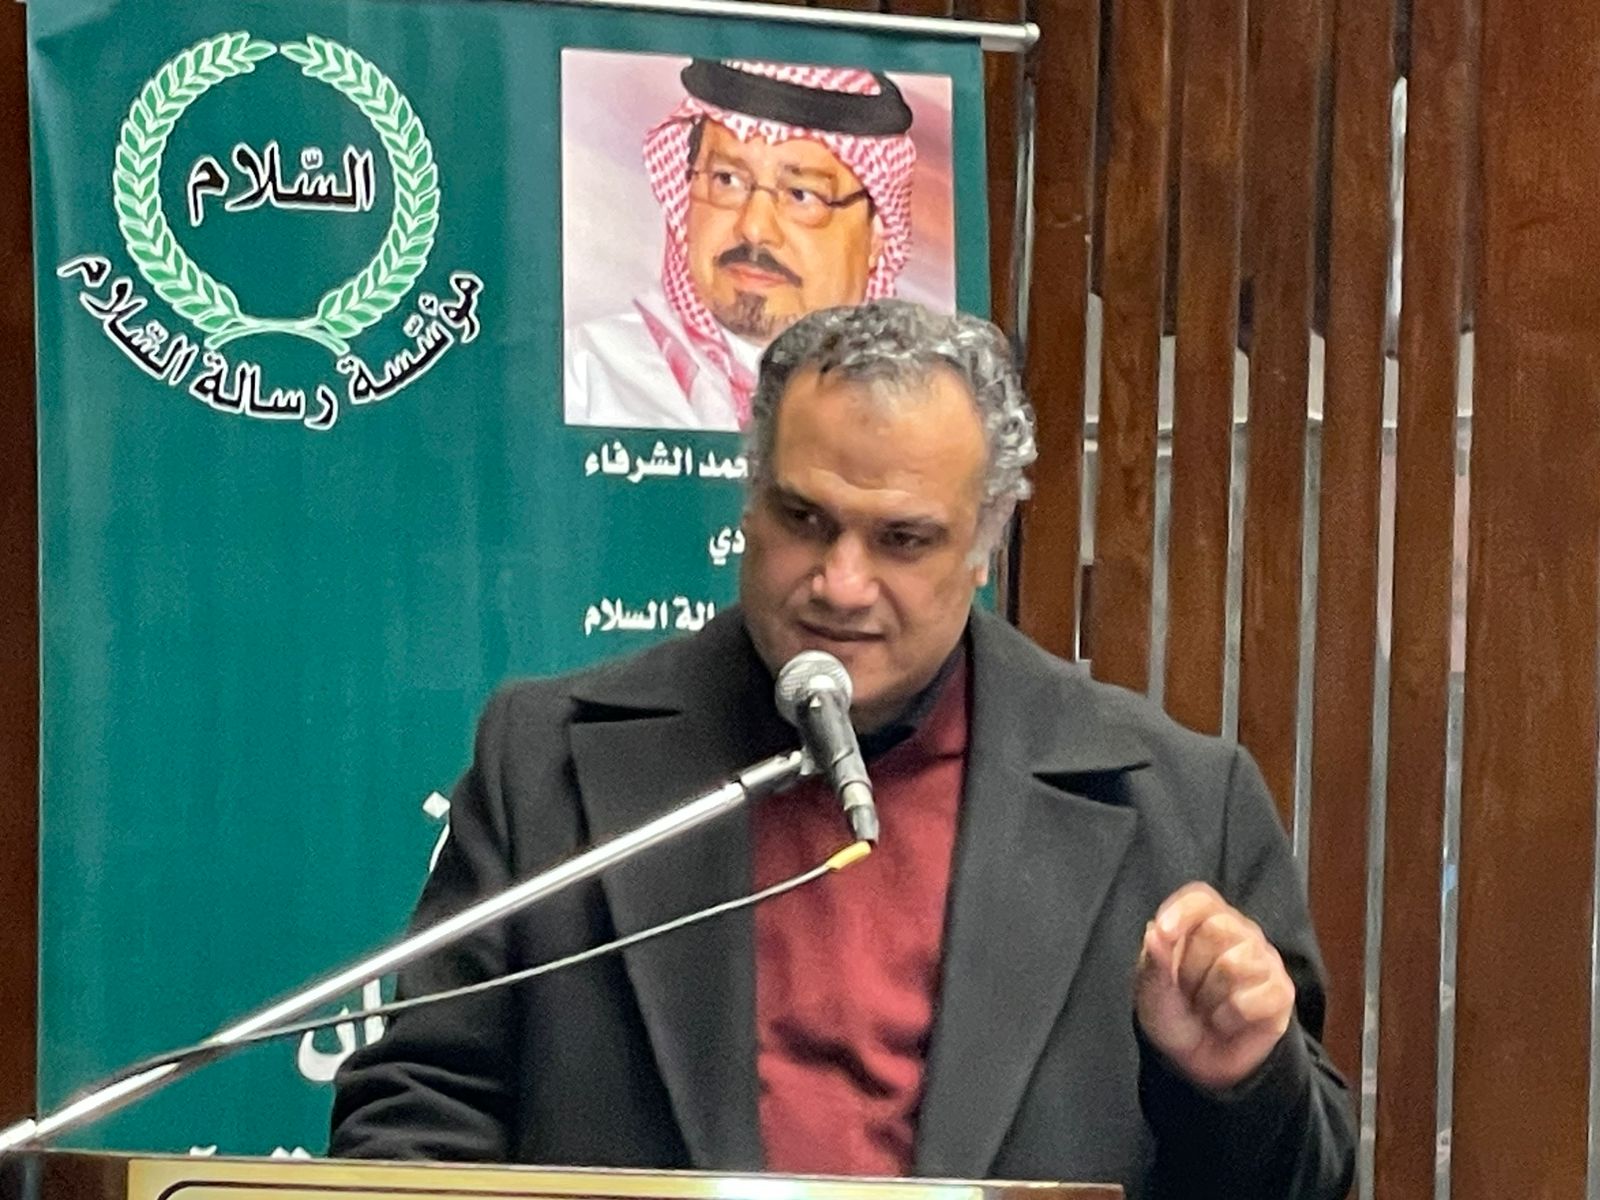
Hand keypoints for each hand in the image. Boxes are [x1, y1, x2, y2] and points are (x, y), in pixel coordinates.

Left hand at [1135, 882, 1294, 1091]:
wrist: (1195, 1061)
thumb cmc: (1173, 1014)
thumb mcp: (1153, 992)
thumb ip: (1154, 962)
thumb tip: (1154, 932)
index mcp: (1203, 923)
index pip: (1201, 899)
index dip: (1182, 911)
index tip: (1163, 932)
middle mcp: (1239, 933)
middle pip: (1218, 929)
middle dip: (1192, 970)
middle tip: (1189, 992)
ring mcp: (1264, 961)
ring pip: (1236, 965)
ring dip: (1210, 998)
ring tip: (1208, 1008)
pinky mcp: (1282, 992)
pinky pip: (1253, 998)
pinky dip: (1230, 1018)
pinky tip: (1227, 1022)